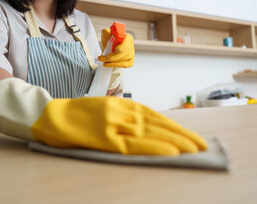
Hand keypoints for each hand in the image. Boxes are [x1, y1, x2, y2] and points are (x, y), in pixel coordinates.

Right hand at [33, 96, 207, 154]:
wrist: (52, 116)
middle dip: (184, 136)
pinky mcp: (107, 140)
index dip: (176, 127)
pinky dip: (155, 148)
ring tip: (196, 150)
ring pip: (152, 133)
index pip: (157, 117)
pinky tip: (171, 152)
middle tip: (204, 146)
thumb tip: (147, 127)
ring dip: (177, 141)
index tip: (193, 137)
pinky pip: (135, 145)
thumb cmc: (79, 114)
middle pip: (160, 125)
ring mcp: (115, 125)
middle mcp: (123, 112)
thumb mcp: (106, 108)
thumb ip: (125, 116)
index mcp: (124, 105)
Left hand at [98, 28, 134, 67]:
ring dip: (111, 62)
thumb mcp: (105, 35)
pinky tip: (108, 64)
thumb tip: (109, 33)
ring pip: (123, 60)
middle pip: (124, 54)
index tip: (115, 50)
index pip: (126, 44)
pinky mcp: (130, 62)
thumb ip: (106, 32)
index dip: (121, 48)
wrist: (109, 50)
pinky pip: (123, 65)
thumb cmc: (108, 42)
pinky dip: (114, 65)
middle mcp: (131, 46)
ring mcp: (131, 55)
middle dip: (112, 57)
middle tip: (101, 58)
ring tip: (103, 62)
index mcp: (127, 38)